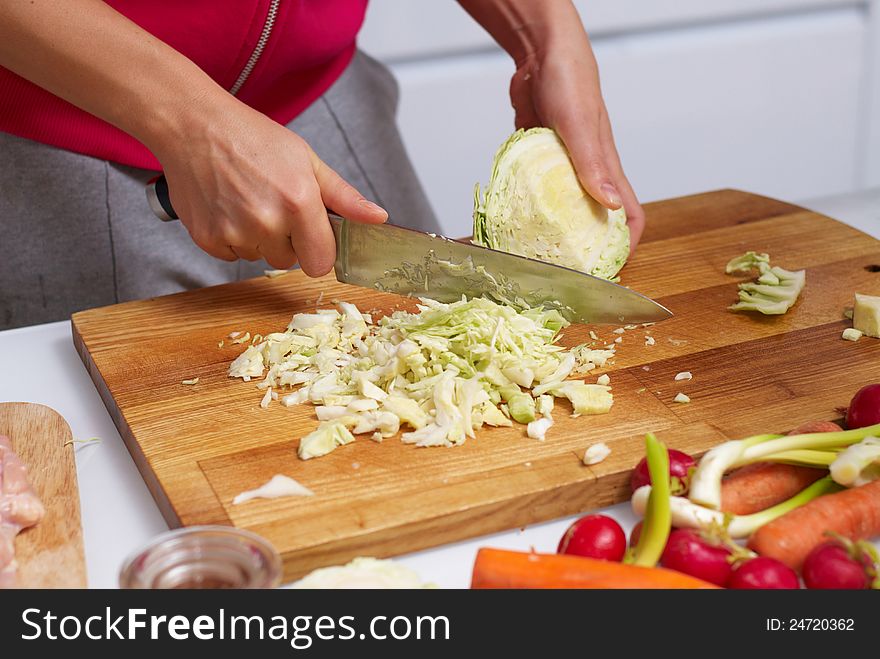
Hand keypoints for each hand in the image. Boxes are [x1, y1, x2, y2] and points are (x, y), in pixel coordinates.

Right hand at [152, 96, 386, 274]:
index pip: (321, 262)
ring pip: (260, 257)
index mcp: (298, 202)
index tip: (311, 233)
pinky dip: (231, 238)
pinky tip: (227, 206)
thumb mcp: (307, 160)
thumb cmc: (252, 137)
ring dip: (258, 239)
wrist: (193, 125)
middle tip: (272, 203)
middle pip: (290, 260)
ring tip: (247, 199)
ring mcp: (234, 233)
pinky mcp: (207, 239)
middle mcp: (266, 222)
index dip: (319, 249)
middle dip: (287, 239)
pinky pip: (231, 255)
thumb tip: (377, 218)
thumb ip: (344, 197)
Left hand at [509, 29, 644, 250]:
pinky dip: (526, 207)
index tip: (605, 269)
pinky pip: (536, 192)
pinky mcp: (540, 161)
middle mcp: (588, 173)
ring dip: (550, 230)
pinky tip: (509, 220)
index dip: (623, 246)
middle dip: (582, 248)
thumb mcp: (579, 125)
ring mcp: (563, 168)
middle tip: (558, 270)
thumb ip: (592, 165)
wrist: (540, 53)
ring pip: (563, 209)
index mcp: (607, 168)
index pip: (628, 217)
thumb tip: (610, 206)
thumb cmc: (570, 80)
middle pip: (594, 221)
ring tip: (529, 253)